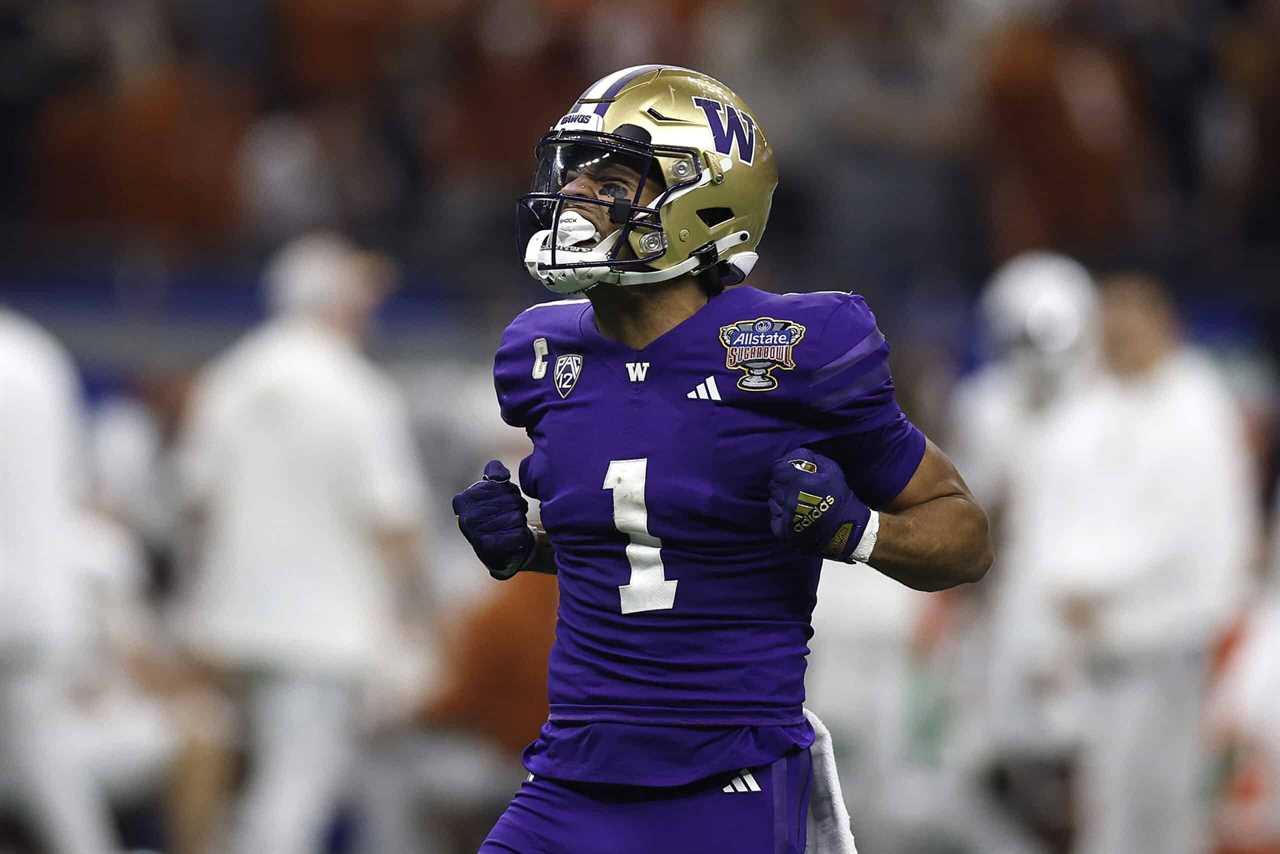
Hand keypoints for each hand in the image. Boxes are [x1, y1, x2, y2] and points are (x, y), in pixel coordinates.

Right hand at [451, 460, 534, 579]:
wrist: (500, 552)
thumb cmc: (495, 517)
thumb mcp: (490, 493)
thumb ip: (493, 475)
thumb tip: (497, 468)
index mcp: (463, 500)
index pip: (499, 483)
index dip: (508, 490)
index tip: (504, 499)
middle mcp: (467, 516)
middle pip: (510, 498)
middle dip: (516, 505)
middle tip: (511, 514)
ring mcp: (477, 532)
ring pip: (517, 515)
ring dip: (520, 519)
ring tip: (511, 526)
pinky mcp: (492, 547)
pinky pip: (519, 532)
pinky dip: (521, 534)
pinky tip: (513, 537)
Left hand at [768, 448, 872, 562]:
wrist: (844, 528)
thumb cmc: (838, 496)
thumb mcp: (831, 469)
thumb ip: (810, 458)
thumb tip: (795, 457)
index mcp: (799, 482)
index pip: (777, 468)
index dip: (783, 468)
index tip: (791, 471)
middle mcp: (788, 499)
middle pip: (774, 484)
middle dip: (783, 482)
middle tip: (795, 487)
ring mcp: (784, 516)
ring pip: (773, 499)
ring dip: (781, 497)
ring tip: (797, 501)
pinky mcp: (782, 531)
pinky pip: (774, 516)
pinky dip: (780, 513)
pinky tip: (793, 514)